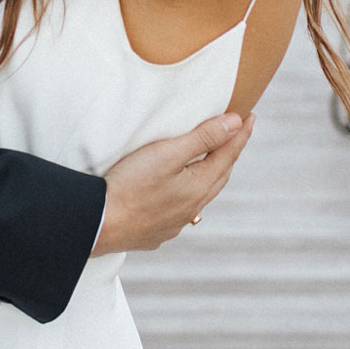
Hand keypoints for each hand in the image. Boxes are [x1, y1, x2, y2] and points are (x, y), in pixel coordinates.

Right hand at [91, 112, 252, 255]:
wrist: (99, 224)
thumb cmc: (130, 185)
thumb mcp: (168, 153)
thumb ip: (203, 138)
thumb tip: (236, 124)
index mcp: (199, 187)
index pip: (228, 154)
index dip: (240, 134)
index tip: (250, 116)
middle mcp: (192, 208)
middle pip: (219, 176)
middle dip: (229, 153)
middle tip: (235, 135)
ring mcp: (175, 223)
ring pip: (202, 196)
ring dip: (211, 176)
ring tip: (212, 162)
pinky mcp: (157, 231)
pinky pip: (182, 211)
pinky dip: (189, 196)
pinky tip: (181, 196)